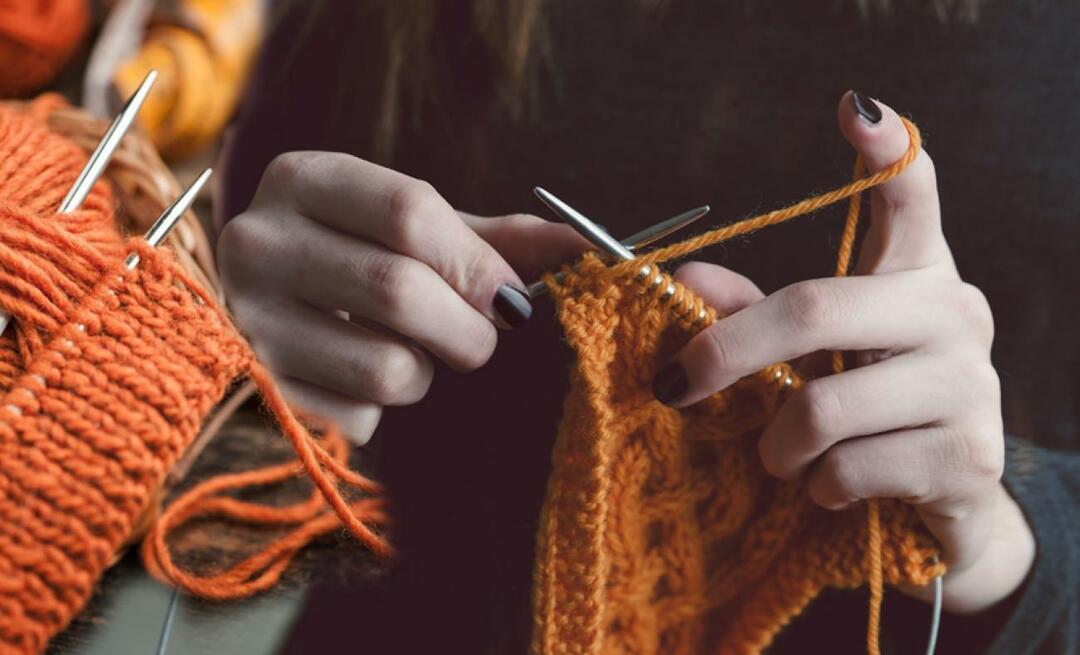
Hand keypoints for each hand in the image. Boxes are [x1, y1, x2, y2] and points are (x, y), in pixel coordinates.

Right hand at [218, 152, 585, 443]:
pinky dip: (383, 410)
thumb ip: (493, 240)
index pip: (409, 210)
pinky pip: (359, 416)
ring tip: (410, 353)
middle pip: (400, 289)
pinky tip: (360, 382)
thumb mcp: (412, 235)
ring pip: (386, 366)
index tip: (513, 297)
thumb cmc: (357, 261)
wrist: (268, 310)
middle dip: (469, 329)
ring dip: (427, 373)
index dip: (478, 263)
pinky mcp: (256, 390)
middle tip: (483, 338)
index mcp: (303, 179)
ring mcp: (248, 319)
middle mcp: (258, 240)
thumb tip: (582, 247)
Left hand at [652, 92, 1033, 613]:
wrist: (940, 498)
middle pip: (813, 308)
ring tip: (780, 456)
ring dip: (775, 446)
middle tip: (677, 388)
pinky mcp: (970, 456)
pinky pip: (849, 469)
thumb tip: (681, 280)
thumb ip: (750, 316)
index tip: (852, 108)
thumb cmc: (863, 407)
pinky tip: (828, 485)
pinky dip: (815, 486)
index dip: (885, 151)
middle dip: (727, 354)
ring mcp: (970, 384)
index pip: (910, 197)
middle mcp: (955, 313)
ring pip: (823, 408)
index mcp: (914, 274)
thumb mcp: (811, 355)